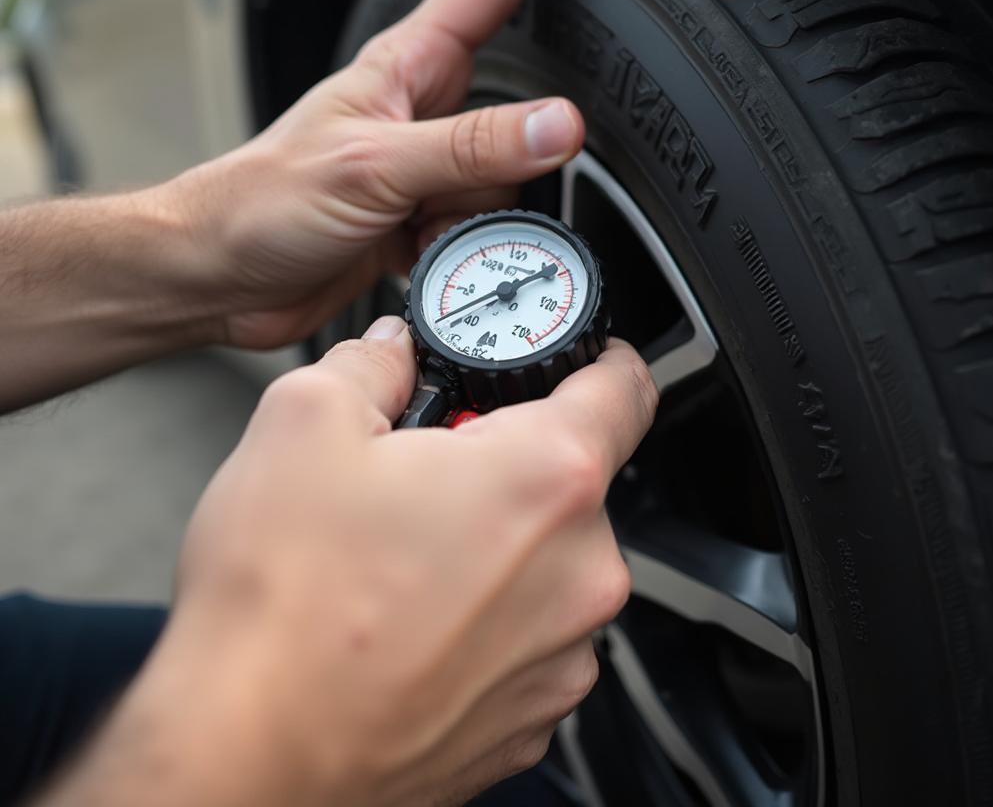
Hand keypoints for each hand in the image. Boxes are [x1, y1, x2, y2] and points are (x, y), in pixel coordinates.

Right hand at [47, 322, 655, 805]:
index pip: (625, 387)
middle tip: (427, 475)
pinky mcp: (530, 719)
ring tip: (403, 558)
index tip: (574, 364)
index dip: (599, 359)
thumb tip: (392, 352)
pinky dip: (486, 619)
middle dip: (508, 462)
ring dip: (496, 545)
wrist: (246, 759)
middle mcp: (578, 573)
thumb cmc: (281, 607)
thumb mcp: (306, 422)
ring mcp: (561, 656)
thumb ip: (372, 362)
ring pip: (549, 563)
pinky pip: (529, 638)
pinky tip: (408, 621)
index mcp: (545, 480)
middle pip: (573, 481)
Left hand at [162, 0, 619, 349]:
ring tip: (414, 224)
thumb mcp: (374, 166)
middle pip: (519, 107)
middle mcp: (422, 111)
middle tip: (464, 182)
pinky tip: (413, 252)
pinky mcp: (418, 219)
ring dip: (473, 213)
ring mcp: (422, 168)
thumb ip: (472, 148)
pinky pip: (478, 226)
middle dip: (516, 150)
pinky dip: (459, 248)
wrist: (218, 276)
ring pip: (505, 178)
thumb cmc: (261, 202)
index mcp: (405, 67)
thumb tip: (560, 125)